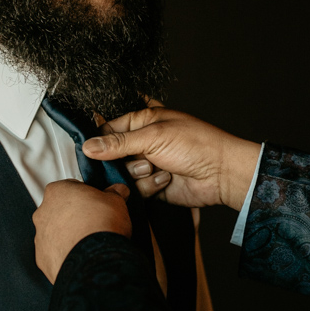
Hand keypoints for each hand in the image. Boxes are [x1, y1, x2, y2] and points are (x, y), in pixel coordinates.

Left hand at [33, 179, 131, 282]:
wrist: (94, 259)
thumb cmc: (101, 224)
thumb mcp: (115, 201)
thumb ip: (114, 193)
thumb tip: (118, 191)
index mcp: (57, 191)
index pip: (70, 188)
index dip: (85, 196)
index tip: (96, 203)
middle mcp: (43, 212)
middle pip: (58, 210)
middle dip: (74, 216)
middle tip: (93, 223)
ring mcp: (40, 237)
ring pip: (54, 233)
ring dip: (68, 236)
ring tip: (88, 242)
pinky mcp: (43, 258)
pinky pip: (54, 253)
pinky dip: (65, 254)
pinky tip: (81, 256)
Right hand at [82, 108, 260, 210]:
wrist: (220, 174)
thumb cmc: (196, 144)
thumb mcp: (153, 136)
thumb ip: (118, 142)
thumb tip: (89, 145)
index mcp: (143, 120)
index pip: (108, 128)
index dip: (100, 140)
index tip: (93, 149)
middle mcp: (143, 142)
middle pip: (112, 155)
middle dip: (124, 160)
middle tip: (142, 158)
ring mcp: (147, 164)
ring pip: (123, 174)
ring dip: (140, 174)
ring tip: (159, 168)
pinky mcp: (152, 185)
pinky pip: (136, 190)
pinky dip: (150, 186)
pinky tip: (166, 180)